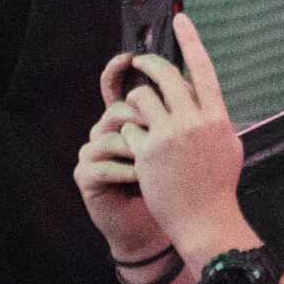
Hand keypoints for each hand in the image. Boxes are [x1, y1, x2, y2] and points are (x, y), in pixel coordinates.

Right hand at [75, 62, 174, 260]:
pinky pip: (104, 165)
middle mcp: (107, 131)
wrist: (158, 227)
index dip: (116, 69)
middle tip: (157, 121)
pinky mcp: (86, 176)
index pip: (117, 87)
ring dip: (138, 148)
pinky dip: (127, 171)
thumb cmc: (172, 184)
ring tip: (154, 160)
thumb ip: (184, 116)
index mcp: (129, 120)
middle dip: (140, 111)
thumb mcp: (182, 146)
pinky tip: (140, 178)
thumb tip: (198, 82)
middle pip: (118, 106)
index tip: (130, 57)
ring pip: (112, 135)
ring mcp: (93, 152)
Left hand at [118, 13, 250, 257]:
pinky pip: (129, 127)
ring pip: (141, 98)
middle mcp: (193, 121)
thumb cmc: (218, 186)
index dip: (190, 41)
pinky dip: (130, 133)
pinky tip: (136, 147)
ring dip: (135, 100)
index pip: (202, 69)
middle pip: (164, 75)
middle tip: (139, 62)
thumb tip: (201, 96)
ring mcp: (168, 136)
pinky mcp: (146, 152)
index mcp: (216, 117)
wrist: (204, 220)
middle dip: (148, 63)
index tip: (180, 20)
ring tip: (138, 112)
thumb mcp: (228, 146)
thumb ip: (213, 118)